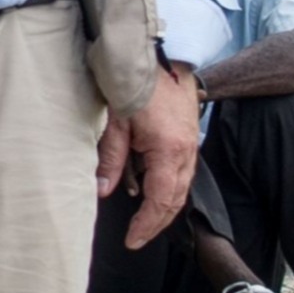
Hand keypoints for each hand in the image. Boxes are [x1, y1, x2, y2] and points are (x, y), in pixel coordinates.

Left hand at [96, 68, 200, 248]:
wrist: (156, 52)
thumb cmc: (136, 83)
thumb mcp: (116, 123)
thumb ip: (111, 159)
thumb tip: (102, 190)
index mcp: (168, 151)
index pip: (160, 201)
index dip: (146, 225)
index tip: (132, 240)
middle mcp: (186, 151)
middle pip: (176, 199)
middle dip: (157, 223)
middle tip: (137, 237)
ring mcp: (191, 144)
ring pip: (182, 187)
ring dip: (165, 206)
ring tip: (144, 221)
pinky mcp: (189, 136)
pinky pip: (183, 171)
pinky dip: (169, 187)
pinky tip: (153, 191)